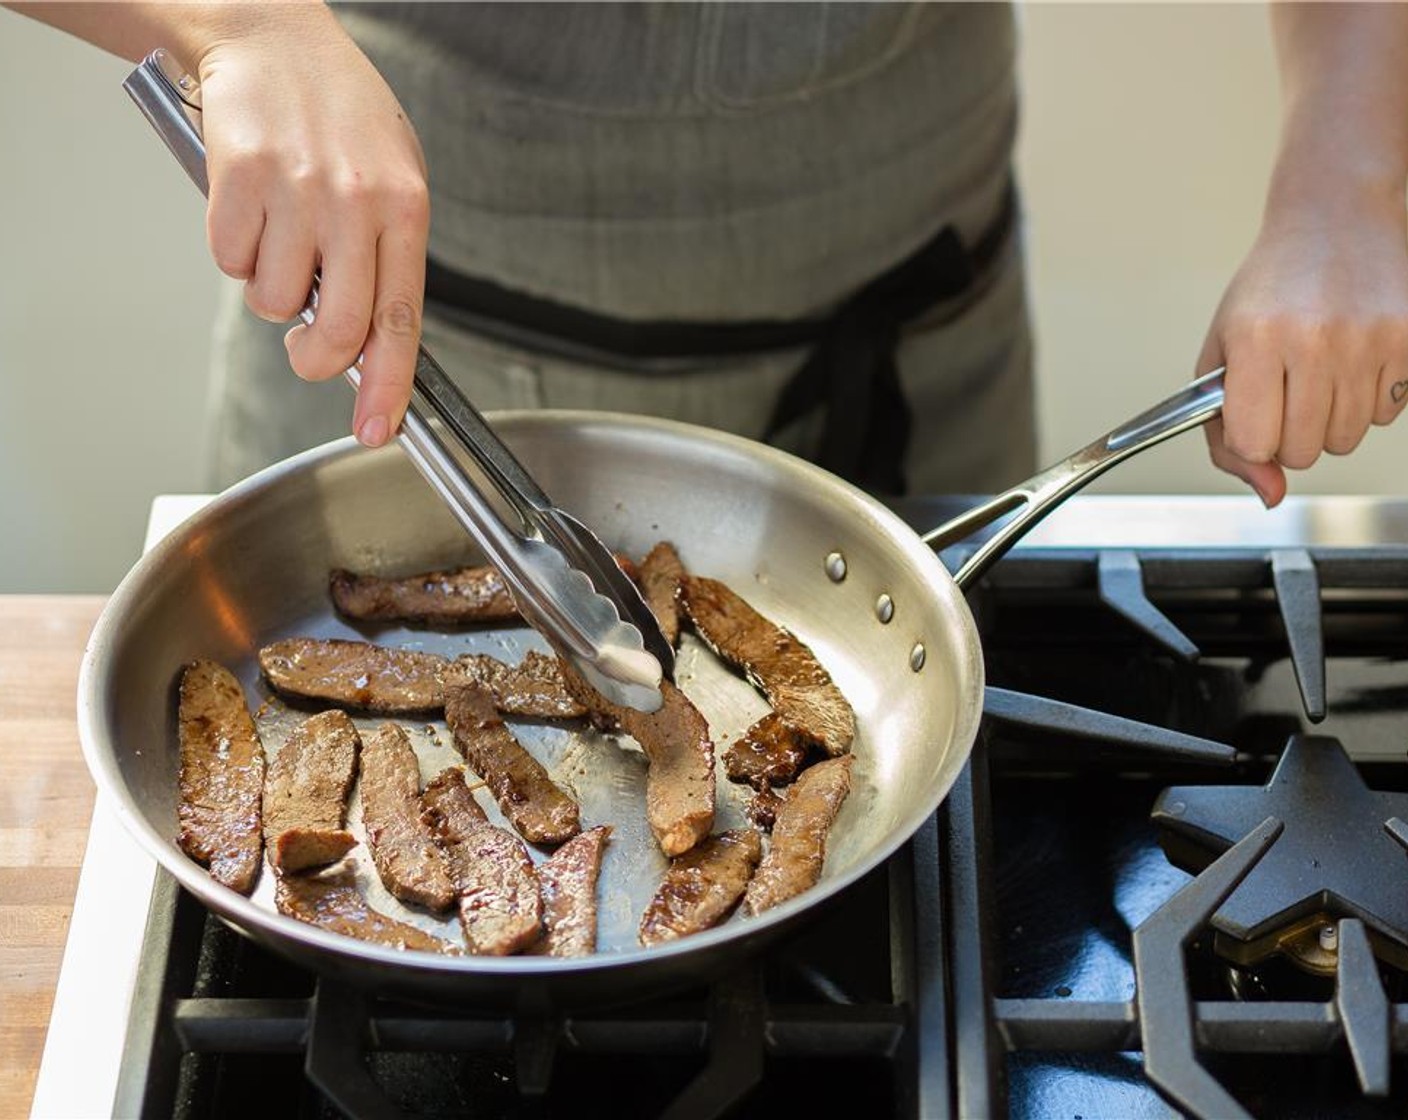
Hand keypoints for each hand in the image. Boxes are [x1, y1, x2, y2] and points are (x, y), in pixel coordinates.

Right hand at [196, 5, 428, 446]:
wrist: (272, 34)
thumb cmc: (338, 114)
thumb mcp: (391, 179)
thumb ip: (387, 257)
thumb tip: (372, 343)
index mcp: (405, 208)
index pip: (401, 320)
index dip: (388, 386)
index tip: (377, 428)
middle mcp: (355, 203)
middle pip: (337, 330)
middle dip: (315, 359)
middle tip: (306, 347)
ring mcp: (296, 190)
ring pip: (272, 301)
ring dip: (268, 285)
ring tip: (280, 231)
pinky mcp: (239, 178)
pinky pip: (228, 260)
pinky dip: (233, 248)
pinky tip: (250, 207)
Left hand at [1197, 192, 1407, 507]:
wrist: (1334, 219)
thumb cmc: (1270, 289)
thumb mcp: (1222, 354)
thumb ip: (1226, 433)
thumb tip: (1268, 494)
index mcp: (1256, 339)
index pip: (1253, 443)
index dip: (1251, 437)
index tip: (1253, 413)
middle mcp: (1314, 339)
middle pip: (1301, 452)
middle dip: (1288, 432)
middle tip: (1285, 389)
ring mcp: (1368, 340)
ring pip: (1344, 440)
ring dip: (1328, 419)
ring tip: (1318, 371)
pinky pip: (1385, 415)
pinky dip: (1366, 399)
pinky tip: (1351, 360)